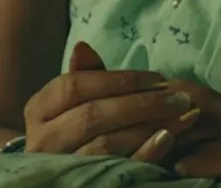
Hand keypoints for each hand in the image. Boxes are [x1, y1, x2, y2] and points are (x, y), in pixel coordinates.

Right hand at [20, 42, 203, 160]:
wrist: (59, 175)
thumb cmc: (72, 129)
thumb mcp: (74, 102)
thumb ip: (84, 76)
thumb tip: (83, 46)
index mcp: (38, 109)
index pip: (75, 86)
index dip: (118, 80)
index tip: (158, 78)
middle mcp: (42, 140)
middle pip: (92, 116)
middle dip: (141, 103)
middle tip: (180, 97)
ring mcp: (61, 166)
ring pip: (106, 145)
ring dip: (148, 127)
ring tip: (182, 116)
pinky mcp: (84, 185)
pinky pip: (117, 170)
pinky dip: (144, 154)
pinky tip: (167, 139)